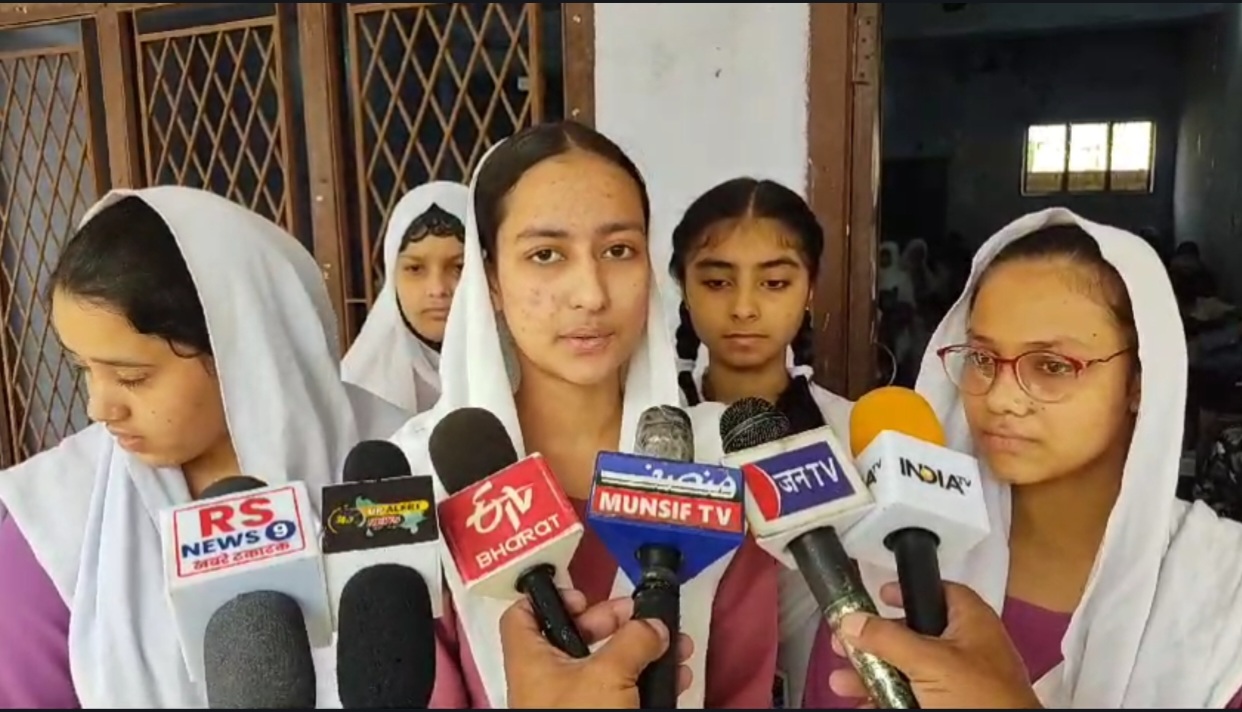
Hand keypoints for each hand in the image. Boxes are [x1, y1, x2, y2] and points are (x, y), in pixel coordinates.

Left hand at [502, 590, 693, 708]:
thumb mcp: (607, 674)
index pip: (523, 614)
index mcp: (531, 658)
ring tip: (675, 645)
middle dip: (615, 623)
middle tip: (641, 618)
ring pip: (607, 664)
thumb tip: (653, 624)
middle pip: (575, 635)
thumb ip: (632, 640)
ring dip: (642, 651)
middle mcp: (547, 677)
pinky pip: (622, 692)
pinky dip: (648, 681)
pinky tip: (677, 678)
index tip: (586, 596)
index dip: (550, 598)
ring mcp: (573, 701)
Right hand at [829, 581, 1041, 708]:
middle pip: (913, 634)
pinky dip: (885, 697)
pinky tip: (861, 701)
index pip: (941, 592)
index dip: (910, 590)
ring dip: (873, 674)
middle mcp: (965, 648)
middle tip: (846, 642)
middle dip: (875, 641)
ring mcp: (957, 681)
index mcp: (971, 623)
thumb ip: (888, 639)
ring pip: (908, 669)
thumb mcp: (930, 662)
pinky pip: (912, 696)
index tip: (880, 594)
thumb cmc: (978, 695)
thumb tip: (851, 620)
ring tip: (841, 680)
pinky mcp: (948, 705)